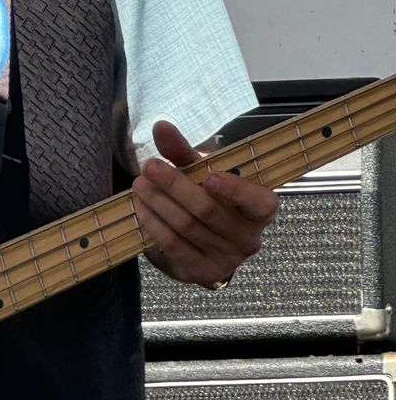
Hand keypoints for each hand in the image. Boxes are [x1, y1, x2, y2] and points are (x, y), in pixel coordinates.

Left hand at [132, 119, 279, 288]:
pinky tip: (140, 208)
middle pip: (208, 211)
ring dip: (158, 204)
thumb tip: (161, 127)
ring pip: (187, 228)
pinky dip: (153, 225)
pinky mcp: (202, 273)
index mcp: (260, 210)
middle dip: (175, 186)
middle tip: (149, 168)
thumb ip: (183, 151)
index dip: (236, 191)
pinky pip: (173, 246)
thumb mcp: (202, 172)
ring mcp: (227, 260)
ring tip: (139, 185)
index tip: (210, 176)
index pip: (259, 203)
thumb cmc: (209, 198)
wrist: (202, 240)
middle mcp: (249, 238)